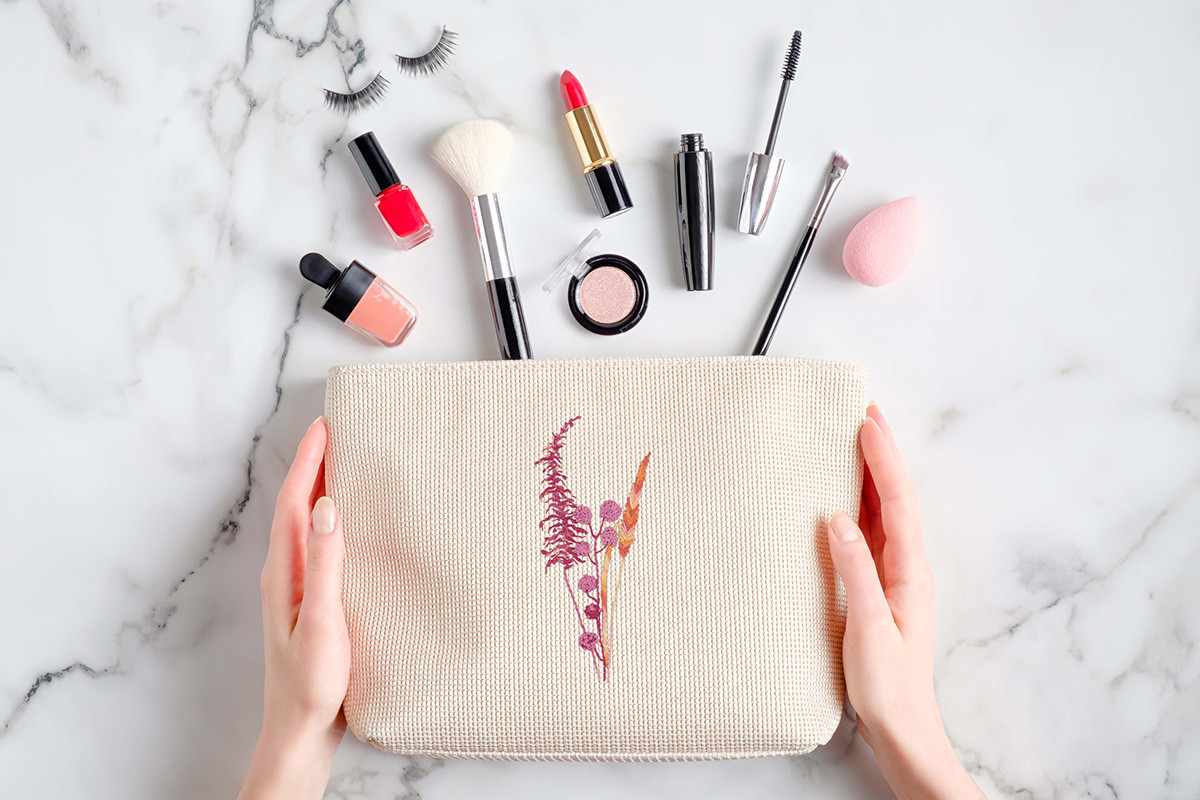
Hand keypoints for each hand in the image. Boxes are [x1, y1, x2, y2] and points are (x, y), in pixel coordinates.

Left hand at [238, 418, 349, 799]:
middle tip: (338, 431)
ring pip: (305, 523)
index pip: (293, 502)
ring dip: (321, 488)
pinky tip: (350, 521)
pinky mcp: (310, 600)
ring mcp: (294, 586)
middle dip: (314, 464)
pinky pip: (317, 543)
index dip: (308, 461)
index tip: (325, 426)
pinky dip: (330, 518)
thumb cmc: (311, 684)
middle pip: (296, 505)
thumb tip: (328, 505)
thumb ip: (324, 563)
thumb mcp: (322, 621)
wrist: (301, 732)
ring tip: (345, 462)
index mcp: (283, 571)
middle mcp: (283, 572)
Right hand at [828, 405, 982, 799]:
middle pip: (895, 497)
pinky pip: (869, 534)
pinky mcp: (877, 589)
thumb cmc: (889, 685)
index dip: (882, 460)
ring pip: (883, 512)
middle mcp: (905, 567)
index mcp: (909, 571)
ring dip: (870, 475)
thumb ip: (853, 571)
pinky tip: (842, 499)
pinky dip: (858, 505)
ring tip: (853, 442)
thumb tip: (837, 520)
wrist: (902, 727)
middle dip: (881, 453)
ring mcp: (893, 577)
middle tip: (864, 414)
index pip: (897, 502)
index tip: (867, 422)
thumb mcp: (866, 626)